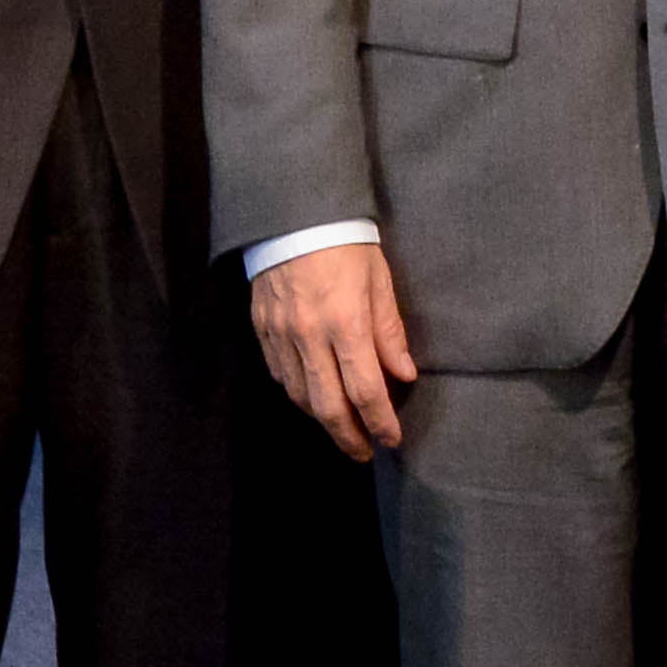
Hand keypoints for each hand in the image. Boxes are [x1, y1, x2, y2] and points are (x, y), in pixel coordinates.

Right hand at [254, 242, 416, 459]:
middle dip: (349, 437)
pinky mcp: (262, 330)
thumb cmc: (345, 244)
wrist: (292, 214)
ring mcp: (281, 335)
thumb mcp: (379, 281)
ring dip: (323, 420)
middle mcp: (309, 335)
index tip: (392, 439)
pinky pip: (280, 375)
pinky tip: (313, 397)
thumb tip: (404, 375)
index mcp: (345, 322)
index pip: (365, 390)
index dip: (380, 421)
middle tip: (365, 451)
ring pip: (300, 396)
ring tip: (343, 429)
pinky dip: (299, 394)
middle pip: (328, 406)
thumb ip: (389, 332)